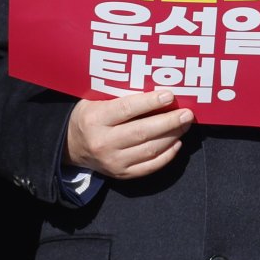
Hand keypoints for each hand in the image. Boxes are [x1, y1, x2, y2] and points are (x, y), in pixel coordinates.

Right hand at [65, 90, 193, 179]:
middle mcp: (103, 142)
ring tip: (185, 124)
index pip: (127, 110)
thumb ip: (120, 94)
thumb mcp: (96, 99)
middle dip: (169, 122)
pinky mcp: (121, 174)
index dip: (150, 102)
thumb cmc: (90, 116)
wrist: (71, 147)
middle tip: (187, 113)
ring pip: (150, 150)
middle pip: (143, 132)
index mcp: (95, 119)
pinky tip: (176, 142)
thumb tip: (156, 85)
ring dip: (172, 136)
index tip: (170, 95)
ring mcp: (113, 161)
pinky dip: (167, 155)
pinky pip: (149, 167)